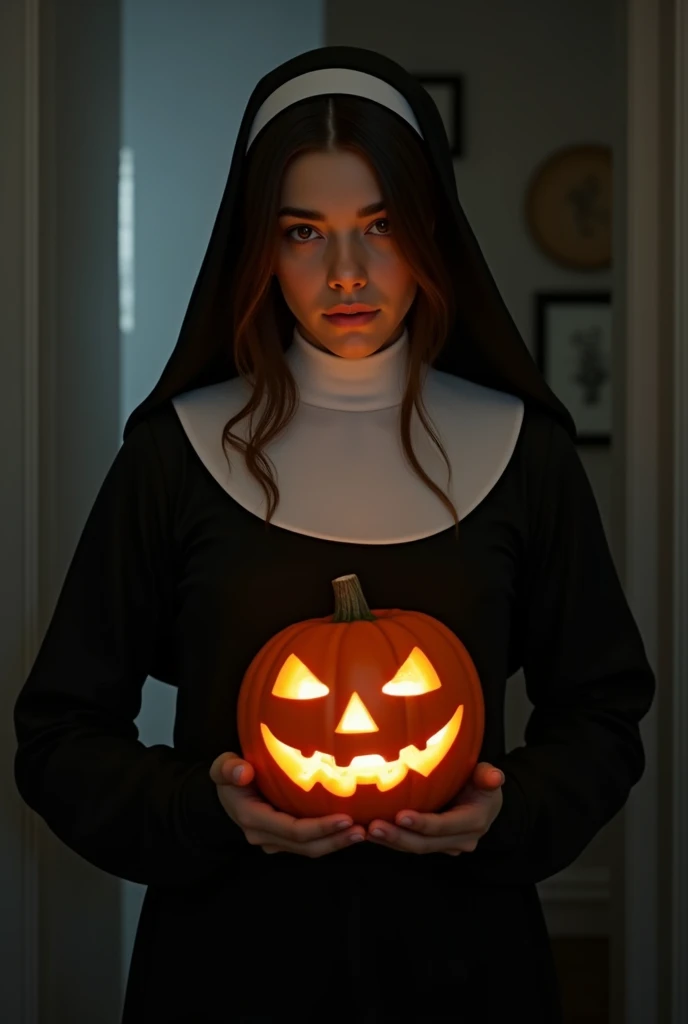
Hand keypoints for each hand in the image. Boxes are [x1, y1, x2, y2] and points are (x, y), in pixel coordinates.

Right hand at [209, 752, 365, 856]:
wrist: (225, 790)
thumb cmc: (229, 774)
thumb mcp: (222, 767)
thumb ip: (228, 768)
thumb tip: (243, 772)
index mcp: (253, 819)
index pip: (293, 830)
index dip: (320, 827)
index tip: (346, 818)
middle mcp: (264, 836)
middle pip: (306, 846)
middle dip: (335, 840)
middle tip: (363, 830)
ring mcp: (274, 841)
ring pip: (309, 849)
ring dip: (336, 842)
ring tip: (362, 832)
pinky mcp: (283, 839)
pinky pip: (308, 843)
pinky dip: (329, 838)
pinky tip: (349, 827)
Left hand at [366, 761, 504, 855]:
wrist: (482, 802)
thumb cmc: (481, 783)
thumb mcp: (487, 776)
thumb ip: (487, 776)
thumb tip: (495, 778)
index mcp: (473, 822)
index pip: (444, 826)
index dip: (423, 823)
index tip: (400, 815)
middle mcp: (460, 839)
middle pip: (426, 843)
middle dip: (398, 837)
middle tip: (374, 826)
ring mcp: (446, 846)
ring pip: (414, 847)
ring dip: (389, 841)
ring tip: (366, 830)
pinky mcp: (432, 844)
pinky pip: (409, 845)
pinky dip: (389, 839)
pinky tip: (368, 831)